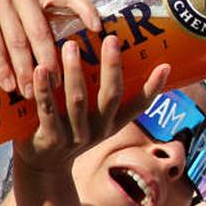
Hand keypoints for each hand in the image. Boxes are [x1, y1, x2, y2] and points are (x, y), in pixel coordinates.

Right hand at [0, 0, 102, 98]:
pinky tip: (9, 86)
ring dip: (26, 71)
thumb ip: (41, 22)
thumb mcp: (20, 7)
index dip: (86, 9)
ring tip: (31, 94)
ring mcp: (2, 0)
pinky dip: (3, 68)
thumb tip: (70, 56)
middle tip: (58, 86)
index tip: (99, 29)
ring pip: (19, 42)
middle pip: (42, 31)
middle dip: (50, 61)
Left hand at [12, 36, 169, 175]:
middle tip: (111, 39)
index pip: (139, 106)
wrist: (44, 166)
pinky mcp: (51, 139)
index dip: (153, 88)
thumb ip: (99, 93)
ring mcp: (75, 136)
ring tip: (71, 45)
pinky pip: (48, 110)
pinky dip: (44, 89)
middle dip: (112, 67)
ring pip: (78, 101)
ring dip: (75, 72)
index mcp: (113, 124)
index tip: (165, 66)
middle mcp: (99, 130)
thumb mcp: (91, 118)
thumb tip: (107, 52)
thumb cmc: (68, 129)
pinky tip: (40, 69)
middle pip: (111, 97)